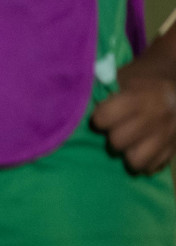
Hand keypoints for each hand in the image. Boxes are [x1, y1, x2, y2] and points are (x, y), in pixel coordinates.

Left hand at [92, 52, 175, 173]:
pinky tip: (141, 149)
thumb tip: (79, 103)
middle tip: (113, 130)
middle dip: (111, 136)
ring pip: (135, 161)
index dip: (98, 118)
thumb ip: (104, 90)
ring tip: (127, 144)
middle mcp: (154, 119)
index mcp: (138, 98)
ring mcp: (167, 137)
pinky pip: (152, 168)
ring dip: (126, 154)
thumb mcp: (124, 77)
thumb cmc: (144, 81)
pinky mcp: (174, 151)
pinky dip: (144, 162)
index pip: (104, 117)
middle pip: (118, 141)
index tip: (99, 116)